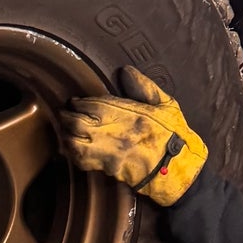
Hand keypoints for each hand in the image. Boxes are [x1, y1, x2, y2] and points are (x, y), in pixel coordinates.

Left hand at [61, 67, 207, 205]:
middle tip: (63, 113)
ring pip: (75, 143)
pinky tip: (71, 147)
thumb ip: (145, 87)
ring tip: (64, 129)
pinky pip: (82, 161)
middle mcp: (116, 133)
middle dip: (66, 117)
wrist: (178, 170)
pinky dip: (72, 153)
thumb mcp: (166, 105)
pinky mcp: (108, 169)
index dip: (78, 102)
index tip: (75, 101)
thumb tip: (125, 71)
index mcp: (129, 114)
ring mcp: (110, 153)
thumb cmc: (175, 137)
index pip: (93, 105)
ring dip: (66, 135)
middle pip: (77, 123)